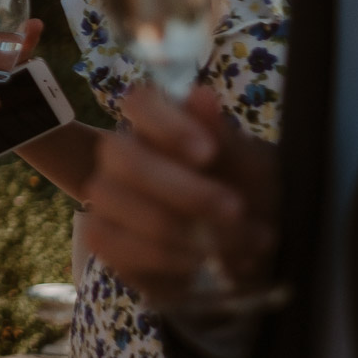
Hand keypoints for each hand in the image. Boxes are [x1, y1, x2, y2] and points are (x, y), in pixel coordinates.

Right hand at [85, 83, 280, 303]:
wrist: (250, 256)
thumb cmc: (251, 201)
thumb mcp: (254, 173)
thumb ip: (227, 140)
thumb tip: (200, 95)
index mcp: (162, 127)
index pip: (139, 102)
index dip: (166, 124)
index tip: (207, 153)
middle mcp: (125, 155)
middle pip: (120, 153)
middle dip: (179, 188)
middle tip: (233, 211)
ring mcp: (107, 195)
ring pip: (110, 197)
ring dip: (175, 228)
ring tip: (227, 246)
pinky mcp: (102, 236)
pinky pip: (106, 240)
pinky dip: (156, 255)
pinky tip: (194, 263)